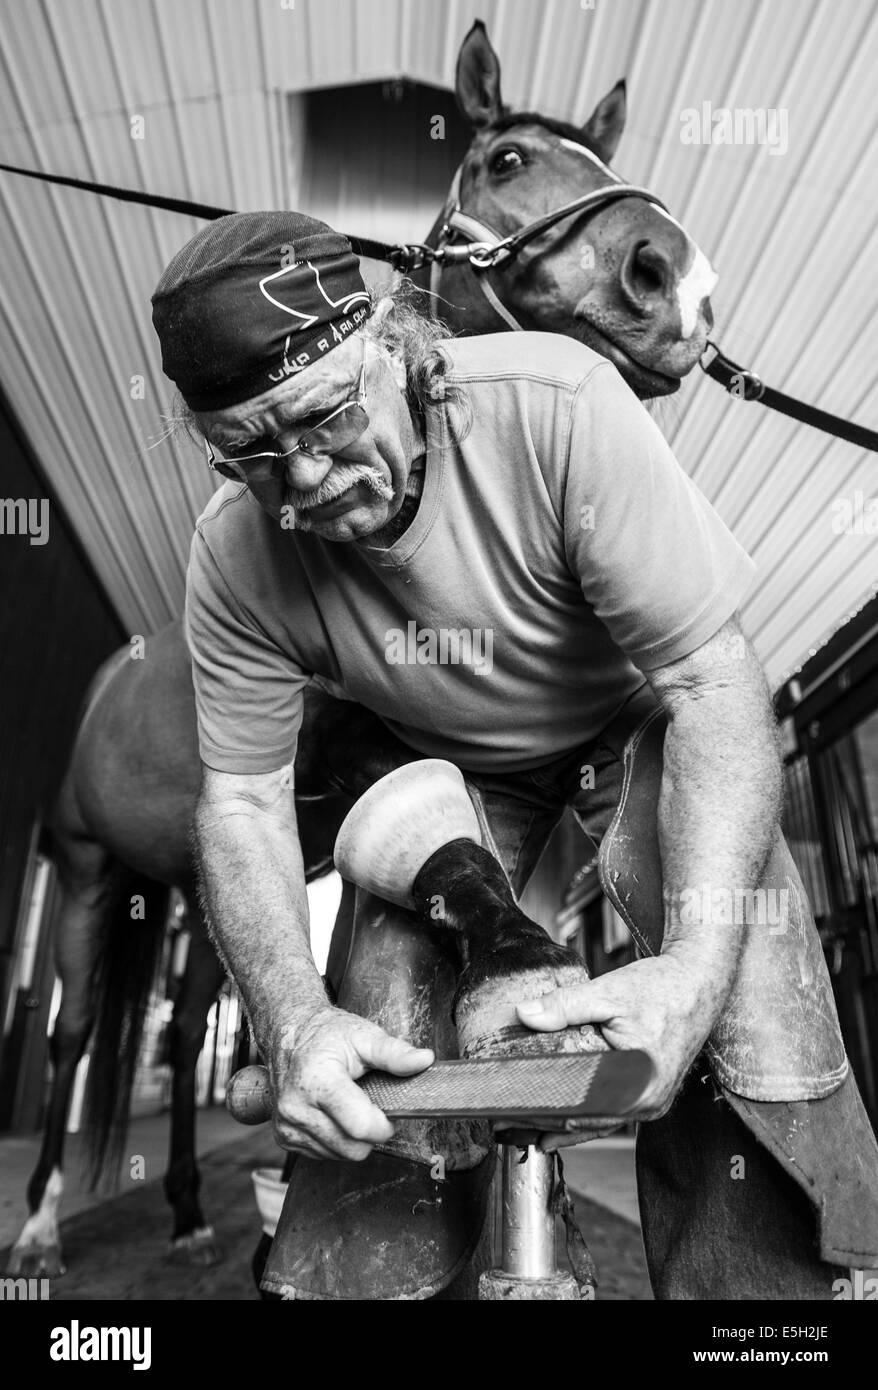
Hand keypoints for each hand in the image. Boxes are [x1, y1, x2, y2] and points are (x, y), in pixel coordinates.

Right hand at [269, 1005, 432, 1160]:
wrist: (287, 1034)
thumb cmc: (326, 1035)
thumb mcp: (363, 1035)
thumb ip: (394, 1053)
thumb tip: (424, 1060)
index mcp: (319, 1081)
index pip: (362, 1127)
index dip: (385, 1124)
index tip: (389, 1110)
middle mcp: (297, 1108)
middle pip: (353, 1149)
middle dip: (370, 1133)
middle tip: (371, 1105)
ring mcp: (288, 1126)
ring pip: (339, 1155)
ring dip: (352, 1138)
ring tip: (349, 1105)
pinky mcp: (284, 1137)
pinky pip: (323, 1154)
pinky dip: (335, 1140)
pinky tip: (332, 1114)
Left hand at [515, 953, 719, 1149]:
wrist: (700, 980)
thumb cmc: (664, 988)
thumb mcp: (608, 993)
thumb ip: (564, 1005)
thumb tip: (525, 1014)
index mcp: (640, 1084)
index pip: (581, 1112)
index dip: (544, 1116)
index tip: (512, 1117)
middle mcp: (649, 1101)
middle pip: (589, 1124)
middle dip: (548, 1125)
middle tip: (508, 1127)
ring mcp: (653, 1100)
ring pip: (602, 1121)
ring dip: (567, 1124)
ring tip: (528, 1130)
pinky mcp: (652, 1092)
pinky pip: (615, 1111)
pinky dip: (589, 1113)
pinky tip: (564, 1115)